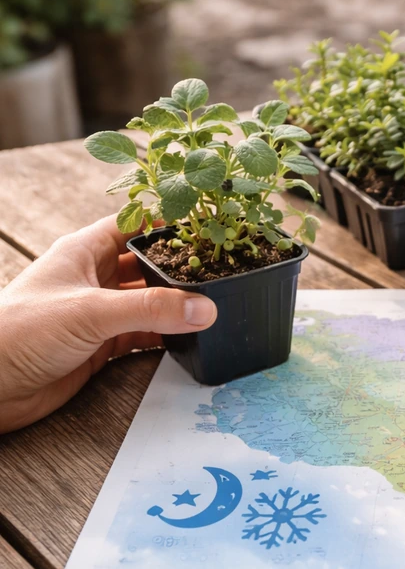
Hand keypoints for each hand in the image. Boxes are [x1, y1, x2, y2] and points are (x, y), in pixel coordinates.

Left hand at [0, 216, 216, 432]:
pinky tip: (190, 337)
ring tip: (214, 304)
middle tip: (220, 269)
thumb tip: (204, 308)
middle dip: (180, 267)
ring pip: (150, 302)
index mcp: (83, 252)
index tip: (204, 226)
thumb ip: (151, 309)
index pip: (132, 224)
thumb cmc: (18, 332)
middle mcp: (93, 278)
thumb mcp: (91, 311)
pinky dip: (168, 336)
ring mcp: (99, 313)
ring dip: (176, 306)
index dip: (165, 222)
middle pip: (147, 264)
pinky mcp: (102, 346)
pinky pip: (145, 335)